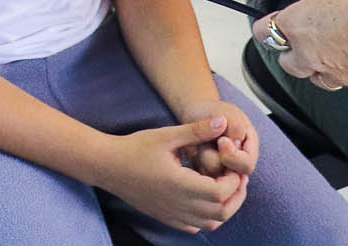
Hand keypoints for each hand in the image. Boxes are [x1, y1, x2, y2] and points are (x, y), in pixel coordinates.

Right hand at [93, 122, 246, 233]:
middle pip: (221, 212)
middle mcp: (178, 205)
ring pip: (210, 223)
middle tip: (238, 177)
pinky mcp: (166, 218)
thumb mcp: (167, 135)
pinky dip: (207, 217)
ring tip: (226, 186)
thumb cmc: (136, 148)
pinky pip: (195, 226)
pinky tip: (205, 198)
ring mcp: (172, 215)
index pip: (220, 192)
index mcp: (180, 184)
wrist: (109, 166)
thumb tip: (222, 122)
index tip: (233, 165)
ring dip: (224, 208)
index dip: (234, 180)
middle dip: (236, 196)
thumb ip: (196, 130)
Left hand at [175, 99, 258, 180]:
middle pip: (230, 177)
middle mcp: (238, 162)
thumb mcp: (227, 111)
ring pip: (213, 177)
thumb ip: (236, 126)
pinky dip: (194, 164)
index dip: (233, 156)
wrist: (194, 114)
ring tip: (199, 142)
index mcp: (249, 146)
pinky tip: (193, 151)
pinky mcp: (208, 175)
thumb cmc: (211, 111)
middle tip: (205, 141)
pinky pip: (200, 178)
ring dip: (202, 158)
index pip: (246, 164)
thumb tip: (235, 145)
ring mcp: (223, 170)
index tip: (220, 140)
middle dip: (215, 157)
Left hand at [256, 0, 347, 91]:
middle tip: (307, 38)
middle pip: (288, 62)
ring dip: (323, 65)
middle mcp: (310, 55)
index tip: (271, 25)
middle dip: (294, 52)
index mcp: (298, 23)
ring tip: (340, 46)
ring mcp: (336, 74)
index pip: (266, 31)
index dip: (268, 27)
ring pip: (319, 76)